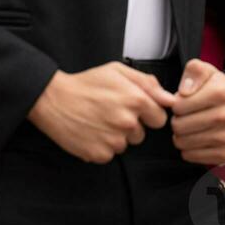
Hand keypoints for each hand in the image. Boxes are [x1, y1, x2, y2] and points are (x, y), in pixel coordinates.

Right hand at [27, 61, 176, 163]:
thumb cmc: (86, 83)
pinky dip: (103, 145)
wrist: (55, 99)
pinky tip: (92, 130)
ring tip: (100, 120)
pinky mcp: (100, 154)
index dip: (148, 113)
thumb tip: (169, 97)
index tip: (136, 109)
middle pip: (142, 134)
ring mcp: (113, 140)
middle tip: (112, 112)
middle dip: (132, 125)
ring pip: (126, 144)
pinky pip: (110, 154)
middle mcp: (127, 122)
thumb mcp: (118, 71)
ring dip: (117, 135)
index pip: (160, 118)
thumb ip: (148, 82)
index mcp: (135, 100)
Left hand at [170, 58, 224, 166]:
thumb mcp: (207, 72)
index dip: (175, 104)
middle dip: (176, 121)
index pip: (180, 105)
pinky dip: (187, 149)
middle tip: (183, 117)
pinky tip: (194, 139)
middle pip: (180, 125)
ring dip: (180, 136)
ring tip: (188, 127)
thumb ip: (194, 71)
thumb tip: (184, 92)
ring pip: (184, 142)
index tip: (182, 103)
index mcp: (223, 92)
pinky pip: (191, 156)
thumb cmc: (218, 90)